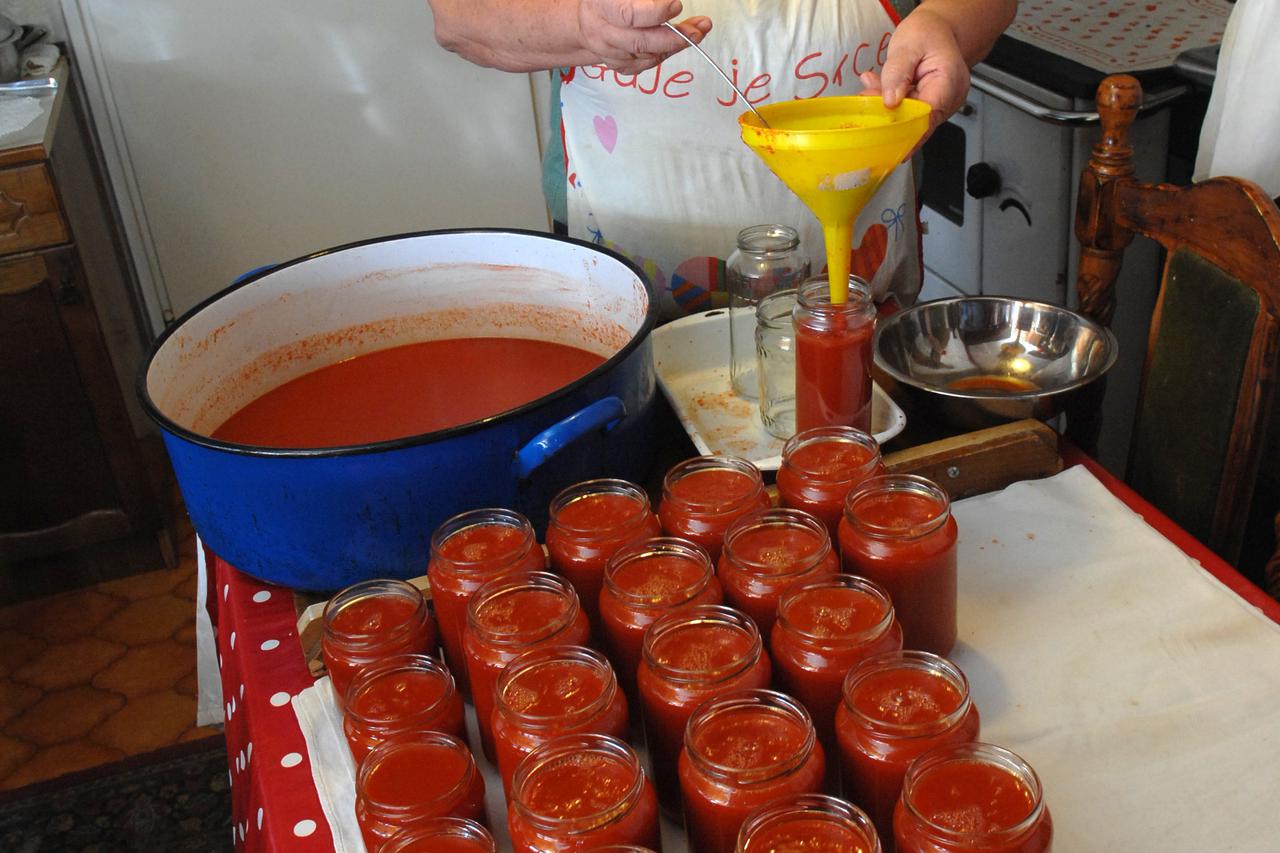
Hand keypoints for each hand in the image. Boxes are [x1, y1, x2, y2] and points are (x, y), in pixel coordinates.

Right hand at [578, 0, 711, 72]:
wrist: (585, 21)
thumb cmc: (609, 0)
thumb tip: (670, 0)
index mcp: (601, 7)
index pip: (629, 14)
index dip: (655, 12)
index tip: (676, 6)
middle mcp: (602, 32)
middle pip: (640, 41)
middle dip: (673, 37)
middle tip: (698, 29)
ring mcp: (609, 52)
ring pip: (646, 56)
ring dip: (675, 45)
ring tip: (698, 31)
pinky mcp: (618, 65)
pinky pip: (645, 65)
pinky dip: (664, 54)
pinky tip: (679, 43)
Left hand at [859, 8, 970, 135]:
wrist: (937, 30)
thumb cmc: (928, 33)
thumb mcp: (908, 45)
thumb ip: (897, 73)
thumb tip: (890, 101)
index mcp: (949, 83)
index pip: (926, 117)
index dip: (902, 127)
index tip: (879, 125)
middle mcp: (949, 99)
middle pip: (916, 121)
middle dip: (888, 114)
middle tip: (867, 95)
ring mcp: (940, 106)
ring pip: (908, 119)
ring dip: (886, 107)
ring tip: (872, 84)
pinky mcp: (928, 107)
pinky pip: (906, 112)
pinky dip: (890, 103)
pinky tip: (879, 87)